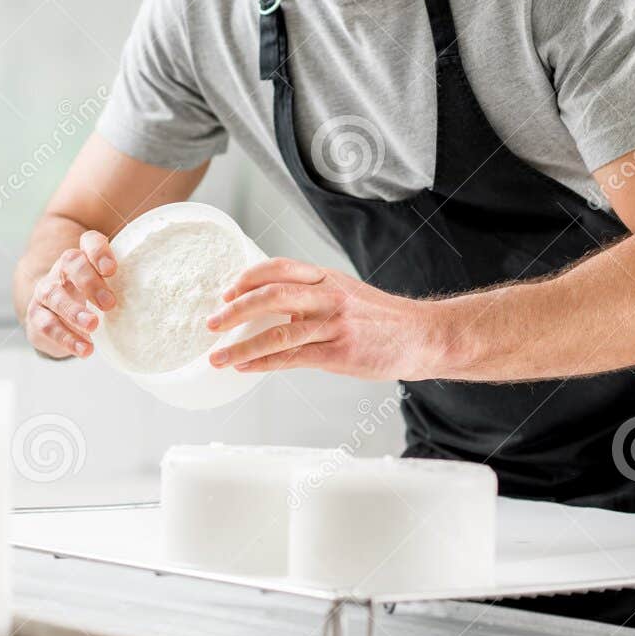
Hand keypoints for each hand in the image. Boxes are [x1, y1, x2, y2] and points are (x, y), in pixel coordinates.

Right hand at [24, 230, 118, 358]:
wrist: (55, 318)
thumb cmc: (91, 300)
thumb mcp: (108, 290)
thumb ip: (127, 286)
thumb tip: (160, 297)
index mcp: (83, 258)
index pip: (89, 242)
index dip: (99, 251)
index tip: (112, 269)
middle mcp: (61, 270)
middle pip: (71, 263)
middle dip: (90, 282)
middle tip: (109, 304)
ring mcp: (45, 292)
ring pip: (54, 294)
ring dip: (74, 311)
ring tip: (93, 326)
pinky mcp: (36, 316)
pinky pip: (47, 324)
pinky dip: (66, 338)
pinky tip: (85, 348)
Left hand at [204, 258, 440, 379]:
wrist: (422, 337)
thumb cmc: (381, 320)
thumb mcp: (346, 294)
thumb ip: (312, 297)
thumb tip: (270, 307)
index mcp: (327, 278)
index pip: (280, 268)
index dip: (248, 277)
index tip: (226, 291)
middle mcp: (329, 297)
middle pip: (272, 295)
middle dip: (236, 309)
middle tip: (212, 323)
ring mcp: (334, 325)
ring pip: (278, 332)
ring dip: (242, 346)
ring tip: (218, 356)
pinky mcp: (340, 353)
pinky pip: (293, 357)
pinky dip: (265, 363)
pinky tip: (246, 367)